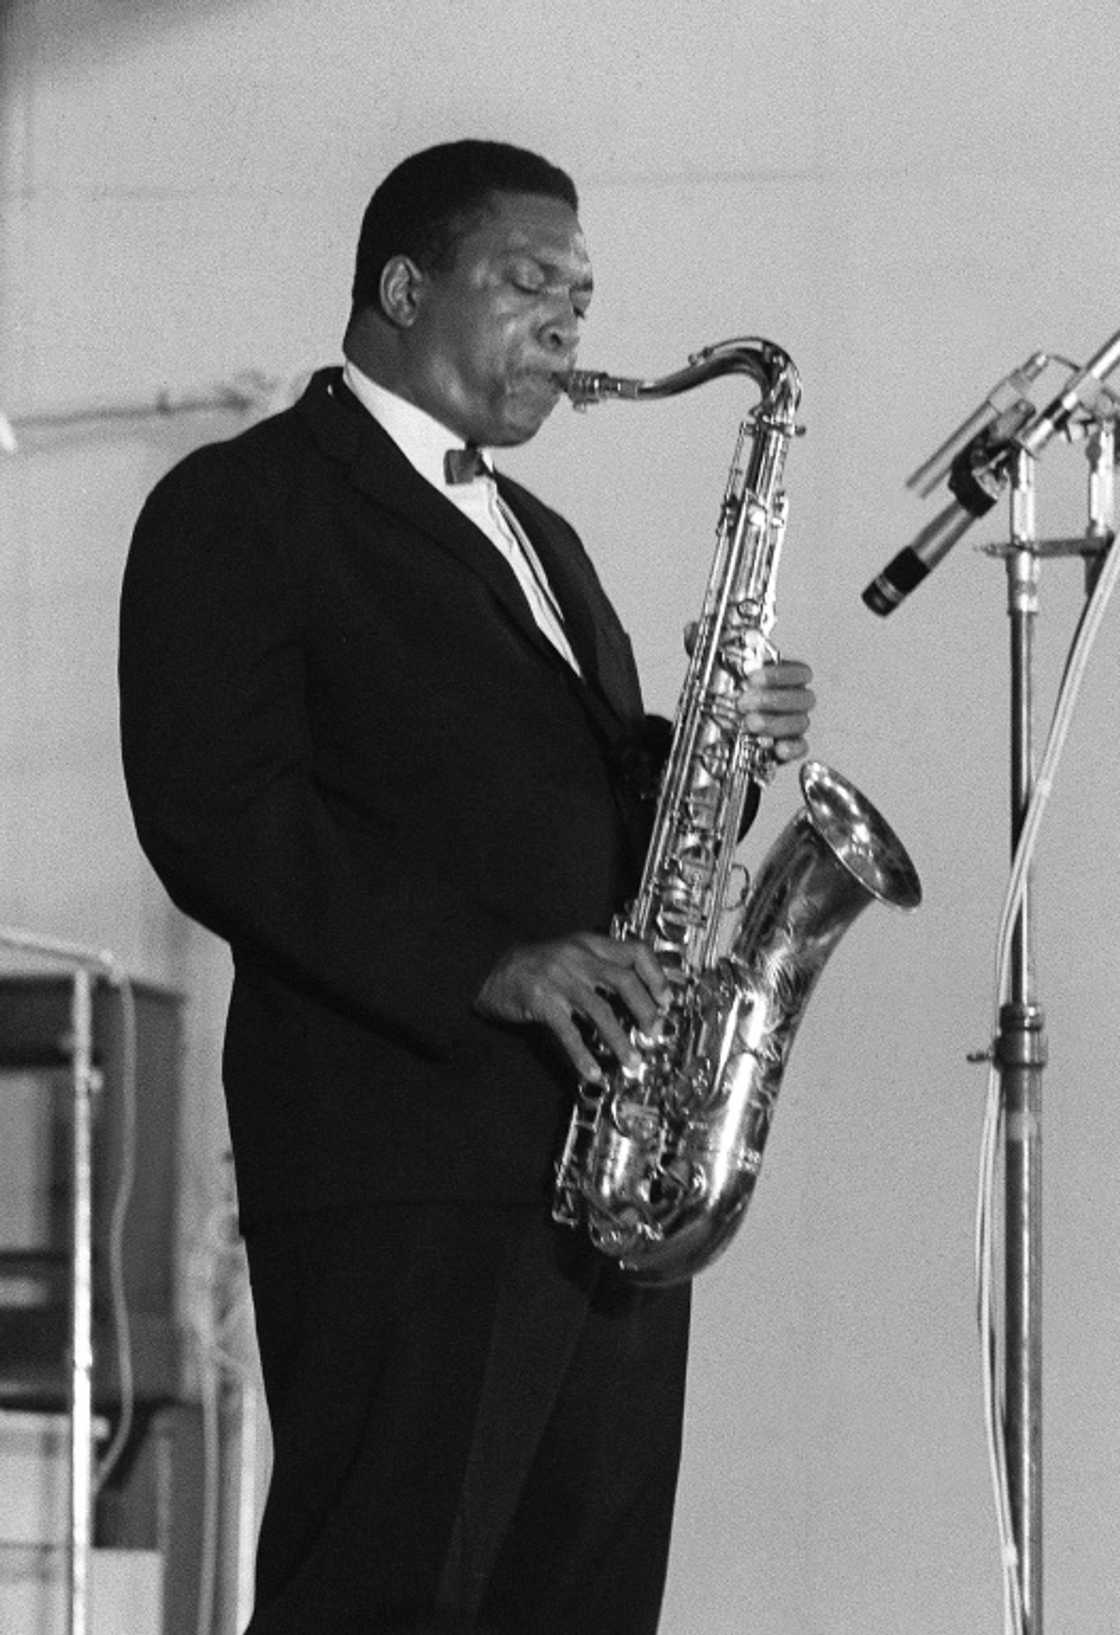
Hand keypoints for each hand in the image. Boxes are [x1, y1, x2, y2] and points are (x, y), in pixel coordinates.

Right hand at [474, 931, 670, 1082]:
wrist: (487, 970)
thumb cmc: (533, 967)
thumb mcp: (570, 955)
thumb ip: (600, 967)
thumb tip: (639, 996)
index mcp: (589, 944)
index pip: (635, 951)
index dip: (657, 976)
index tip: (667, 1000)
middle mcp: (577, 957)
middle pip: (625, 980)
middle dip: (646, 1011)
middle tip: (654, 1033)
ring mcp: (559, 978)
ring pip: (601, 1010)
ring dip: (621, 1040)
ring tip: (632, 1062)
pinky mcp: (540, 1001)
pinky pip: (569, 1032)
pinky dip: (583, 1056)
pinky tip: (592, 1073)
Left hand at [682, 624, 814, 763]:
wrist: (716, 726)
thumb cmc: (726, 691)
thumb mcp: (712, 668)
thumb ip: (705, 647)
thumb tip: (692, 629)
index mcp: (783, 676)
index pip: (799, 671)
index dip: (780, 674)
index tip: (752, 677)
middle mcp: (793, 699)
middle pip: (802, 697)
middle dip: (773, 699)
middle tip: (743, 702)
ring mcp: (793, 724)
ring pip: (800, 723)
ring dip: (775, 723)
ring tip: (748, 725)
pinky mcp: (789, 747)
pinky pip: (800, 748)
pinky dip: (791, 748)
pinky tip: (776, 748)